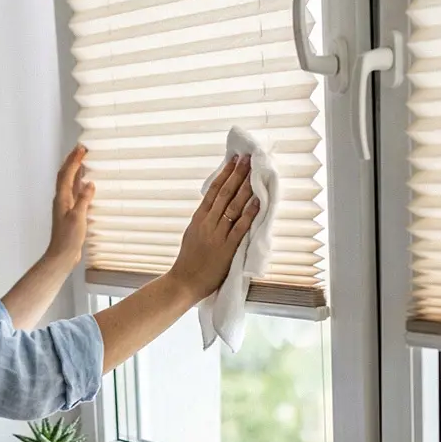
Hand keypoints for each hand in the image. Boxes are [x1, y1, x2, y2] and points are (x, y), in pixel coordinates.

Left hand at [45, 143, 95, 268]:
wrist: (62, 255)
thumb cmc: (68, 238)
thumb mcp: (78, 217)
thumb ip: (83, 199)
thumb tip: (89, 183)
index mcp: (62, 198)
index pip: (67, 174)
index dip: (74, 160)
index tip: (81, 149)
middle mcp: (61, 199)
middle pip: (65, 175)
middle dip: (72, 161)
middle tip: (81, 149)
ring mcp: (65, 206)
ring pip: (69, 183)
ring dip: (74, 170)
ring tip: (82, 160)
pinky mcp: (70, 213)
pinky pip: (74, 192)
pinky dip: (79, 184)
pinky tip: (85, 184)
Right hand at [166, 155, 260, 302]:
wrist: (184, 282)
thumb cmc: (188, 261)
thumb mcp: (192, 234)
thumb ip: (203, 220)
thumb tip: (215, 205)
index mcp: (198, 218)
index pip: (214, 191)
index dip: (225, 174)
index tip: (234, 160)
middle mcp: (208, 223)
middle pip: (225, 194)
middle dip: (237, 174)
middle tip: (248, 159)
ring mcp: (217, 235)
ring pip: (233, 206)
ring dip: (245, 188)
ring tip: (254, 173)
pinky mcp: (227, 249)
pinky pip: (240, 228)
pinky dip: (249, 213)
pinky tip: (257, 201)